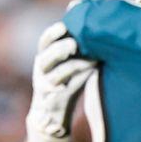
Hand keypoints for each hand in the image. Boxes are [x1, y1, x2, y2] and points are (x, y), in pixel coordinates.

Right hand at [25, 21, 95, 141]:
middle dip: (58, 48)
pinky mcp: (51, 100)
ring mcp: (44, 86)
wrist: (51, 117)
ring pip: (52, 73)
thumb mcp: (69, 64)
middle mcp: (41, 70)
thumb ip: (78, 49)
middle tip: (73, 43)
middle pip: (45, 55)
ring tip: (85, 60)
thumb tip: (99, 26)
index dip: (53, 33)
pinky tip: (84, 75)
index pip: (45, 41)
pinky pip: (60, 91)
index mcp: (45, 57)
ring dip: (68, 66)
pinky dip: (71, 83)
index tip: (64, 24)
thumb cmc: (66, 85)